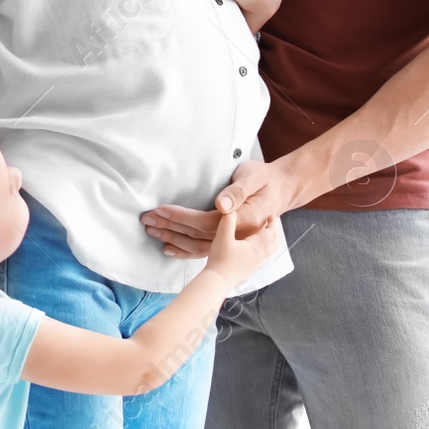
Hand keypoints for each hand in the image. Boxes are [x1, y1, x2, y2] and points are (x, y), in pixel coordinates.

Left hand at [142, 159, 302, 257]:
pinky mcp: (229, 240)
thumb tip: (222, 205)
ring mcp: (233, 240)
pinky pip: (204, 249)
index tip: (161, 209)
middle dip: (170, 227)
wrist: (281, 189)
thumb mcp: (253, 177)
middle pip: (198, 234)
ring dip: (173, 238)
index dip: (182, 217)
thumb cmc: (265, 179)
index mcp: (244, 219)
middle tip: (147, 219)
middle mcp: (237, 235)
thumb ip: (238, 191)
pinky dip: (185, 250)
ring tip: (151, 229)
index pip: (206, 221)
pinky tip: (169, 248)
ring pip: (198, 244)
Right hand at [204, 209, 279, 285]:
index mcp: (255, 246)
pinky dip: (265, 252)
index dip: (273, 223)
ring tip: (267, 236)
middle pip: (273, 242)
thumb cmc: (220, 260)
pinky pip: (263, 260)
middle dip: (274, 231)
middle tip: (271, 223)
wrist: (218, 280)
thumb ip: (228, 222)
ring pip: (270, 252)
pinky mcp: (249, 270)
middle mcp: (259, 256)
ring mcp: (255, 264)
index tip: (271, 215)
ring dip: (271, 242)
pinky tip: (258, 253)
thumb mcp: (222, 237)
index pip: (271, 233)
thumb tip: (231, 210)